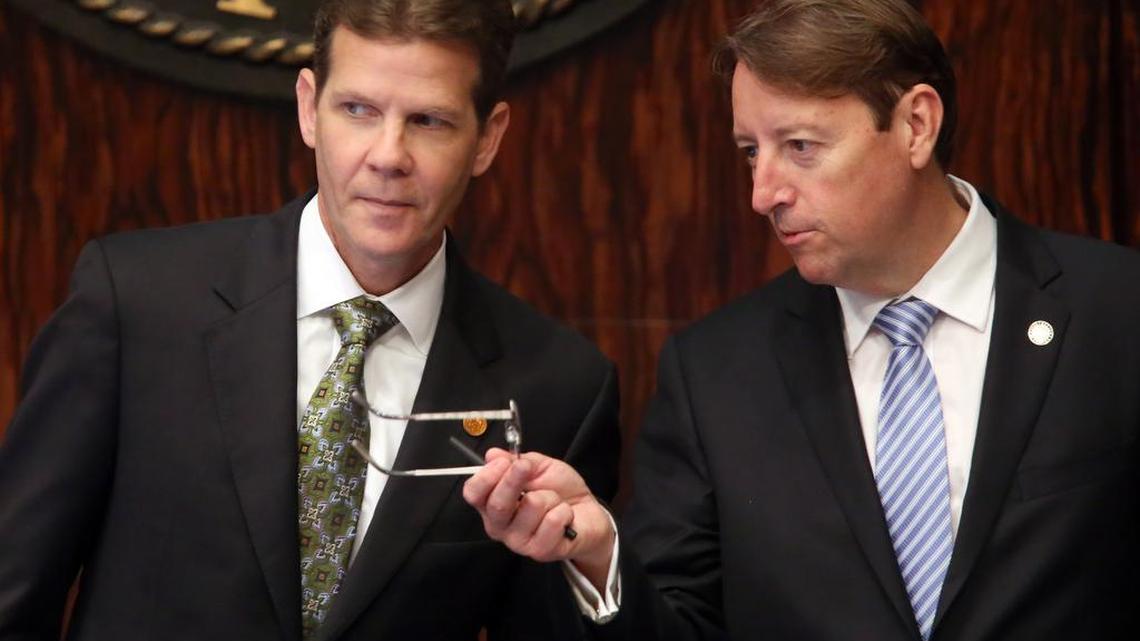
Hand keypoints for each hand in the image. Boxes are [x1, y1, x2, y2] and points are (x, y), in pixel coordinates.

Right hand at [463, 448, 614, 588]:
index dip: (487, 476)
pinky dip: (563, 511)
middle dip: (515, 480)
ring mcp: (518, 541)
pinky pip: (552, 520)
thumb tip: (493, 454)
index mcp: (493, 502)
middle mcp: (500, 524)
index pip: (473, 493)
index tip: (505, 462)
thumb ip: (517, 460)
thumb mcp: (539, 467)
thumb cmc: (560, 490)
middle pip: (497, 504)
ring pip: (532, 506)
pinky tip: (563, 516)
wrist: (588, 513)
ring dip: (549, 496)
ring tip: (554, 502)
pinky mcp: (539, 551)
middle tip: (528, 468)